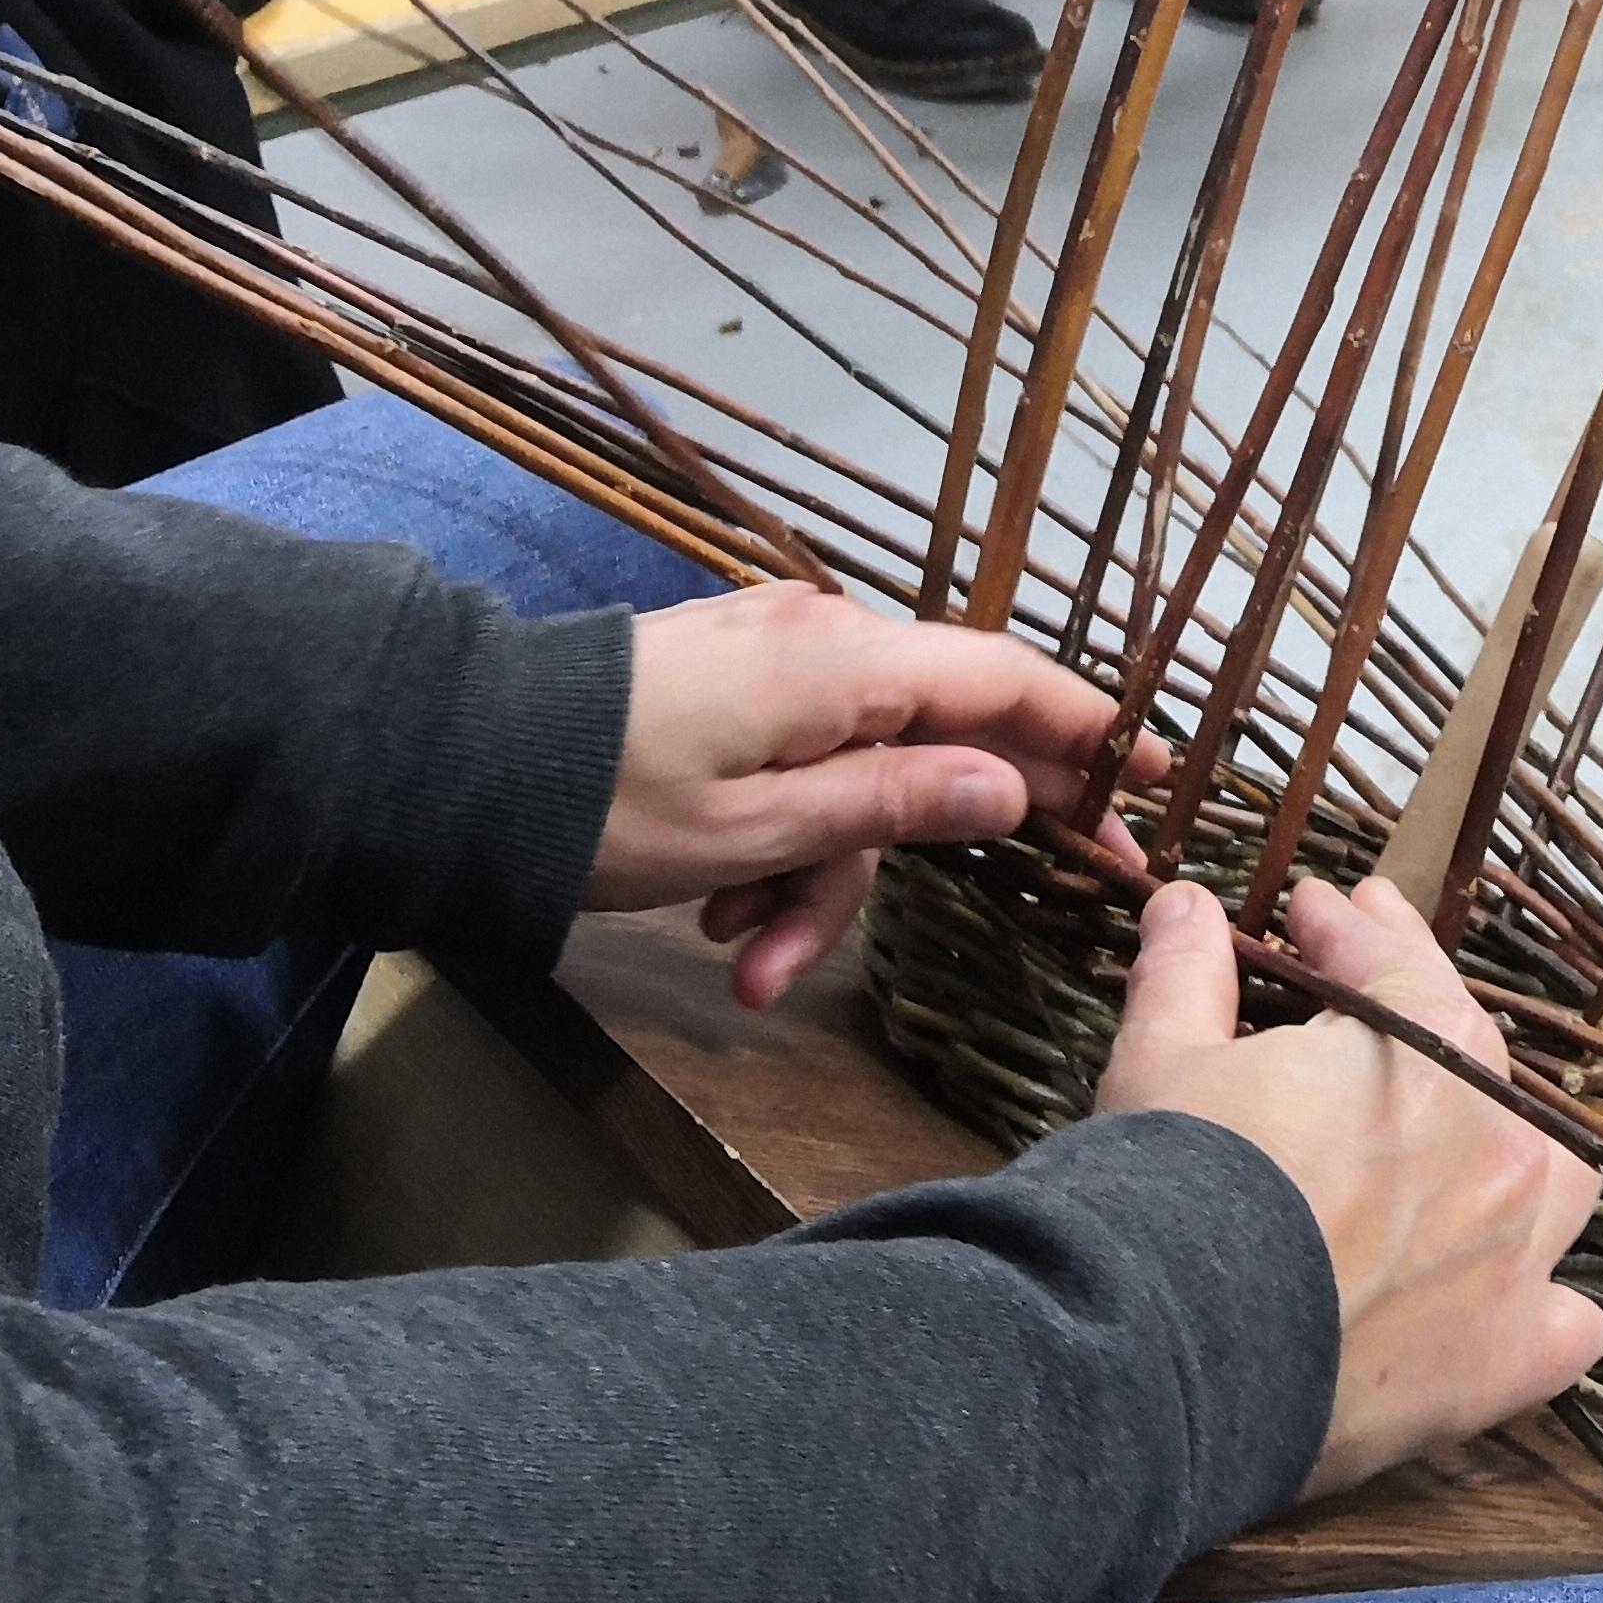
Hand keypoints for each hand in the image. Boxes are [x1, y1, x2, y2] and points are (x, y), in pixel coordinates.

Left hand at [585, 583, 1152, 1008]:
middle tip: (968, 916)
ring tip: (746, 961)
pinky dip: (773, 847)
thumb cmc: (607, 801)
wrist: (454, 756)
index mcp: (843, 663)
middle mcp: (822, 641)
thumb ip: (896, 804)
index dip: (1086, 733)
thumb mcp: (760, 828)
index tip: (1148, 783)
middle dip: (903, 856)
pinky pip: (794, 768)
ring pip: (850, 779)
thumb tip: (1012, 787)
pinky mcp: (729, 687)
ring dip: (812, 881)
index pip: (1005, 682)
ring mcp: (772, 658)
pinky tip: (719, 917)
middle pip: (928, 745)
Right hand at [1099, 876, 1602, 1497]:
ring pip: (1555, 1181)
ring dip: (1514, 1152)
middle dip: (1422, 1017)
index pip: (1398, 964)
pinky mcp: (1505, 1359)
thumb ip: (1187, 974)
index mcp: (1430, 1051)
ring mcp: (1516, 1254)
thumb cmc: (1173, 1184)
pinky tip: (1512, 1299)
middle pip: (1478, 1060)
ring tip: (1471, 1139)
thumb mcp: (1161, 1060)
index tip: (1320, 911)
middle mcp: (1499, 1142)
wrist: (1169, 1346)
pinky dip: (1541, 1308)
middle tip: (1373, 990)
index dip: (1351, 931)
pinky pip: (1564, 1326)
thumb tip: (1187, 906)